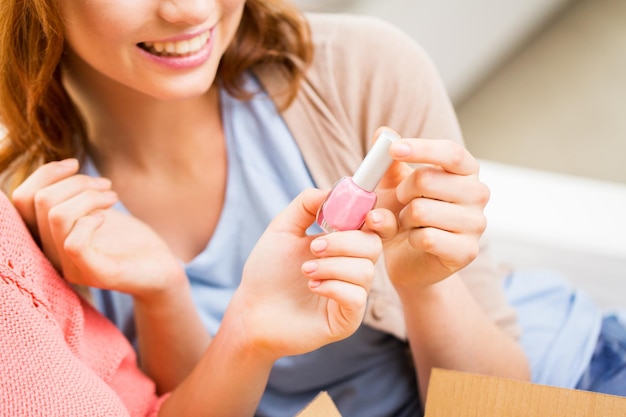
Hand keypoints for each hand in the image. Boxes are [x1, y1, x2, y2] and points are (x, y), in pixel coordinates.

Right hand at [11, 158, 184, 298]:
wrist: (160, 270)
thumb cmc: (128, 239)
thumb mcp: (96, 211)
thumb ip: (73, 197)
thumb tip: (64, 166)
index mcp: (47, 238)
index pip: (21, 201)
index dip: (45, 174)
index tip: (75, 164)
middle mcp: (51, 254)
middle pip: (40, 201)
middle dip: (77, 182)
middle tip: (106, 186)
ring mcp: (71, 267)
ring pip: (57, 216)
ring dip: (89, 195)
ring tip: (112, 197)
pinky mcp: (95, 274)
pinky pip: (74, 243)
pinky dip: (91, 220)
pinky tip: (106, 217)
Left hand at [225, 188, 380, 360]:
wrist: (251, 310)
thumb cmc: (267, 272)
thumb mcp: (283, 229)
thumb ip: (306, 205)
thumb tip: (332, 191)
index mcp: (343, 245)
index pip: (374, 228)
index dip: (377, 218)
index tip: (363, 215)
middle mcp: (352, 269)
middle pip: (373, 245)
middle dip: (343, 242)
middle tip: (313, 247)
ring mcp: (352, 295)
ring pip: (365, 271)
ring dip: (332, 266)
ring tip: (305, 271)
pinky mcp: (347, 319)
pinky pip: (356, 297)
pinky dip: (333, 286)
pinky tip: (313, 287)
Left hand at [366, 129, 488, 289]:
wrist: (409, 259)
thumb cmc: (404, 215)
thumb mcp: (392, 185)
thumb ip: (389, 162)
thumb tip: (382, 133)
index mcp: (465, 171)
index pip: (450, 152)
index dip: (421, 148)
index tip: (393, 149)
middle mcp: (478, 193)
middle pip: (428, 180)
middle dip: (402, 192)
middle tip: (402, 202)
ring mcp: (476, 223)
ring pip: (422, 210)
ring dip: (404, 218)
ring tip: (409, 223)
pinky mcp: (467, 251)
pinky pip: (426, 237)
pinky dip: (411, 238)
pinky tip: (415, 240)